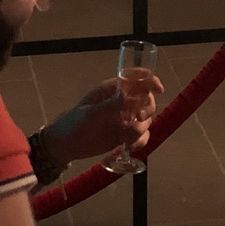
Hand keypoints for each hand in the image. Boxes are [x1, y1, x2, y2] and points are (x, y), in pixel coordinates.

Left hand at [42, 75, 165, 164]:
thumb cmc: (74, 124)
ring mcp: (124, 118)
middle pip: (147, 100)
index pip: (136, 79)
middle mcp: (121, 102)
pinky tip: (129, 146)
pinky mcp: (125, 134)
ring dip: (141, 129)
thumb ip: (112, 105)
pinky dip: (140, 141)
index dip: (150, 81)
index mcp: (112, 89)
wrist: (65, 146)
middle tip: (137, 119)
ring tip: (127, 138)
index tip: (159, 90)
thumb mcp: (91, 114)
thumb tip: (132, 95)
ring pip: (146, 119)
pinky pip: (142, 135)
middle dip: (146, 110)